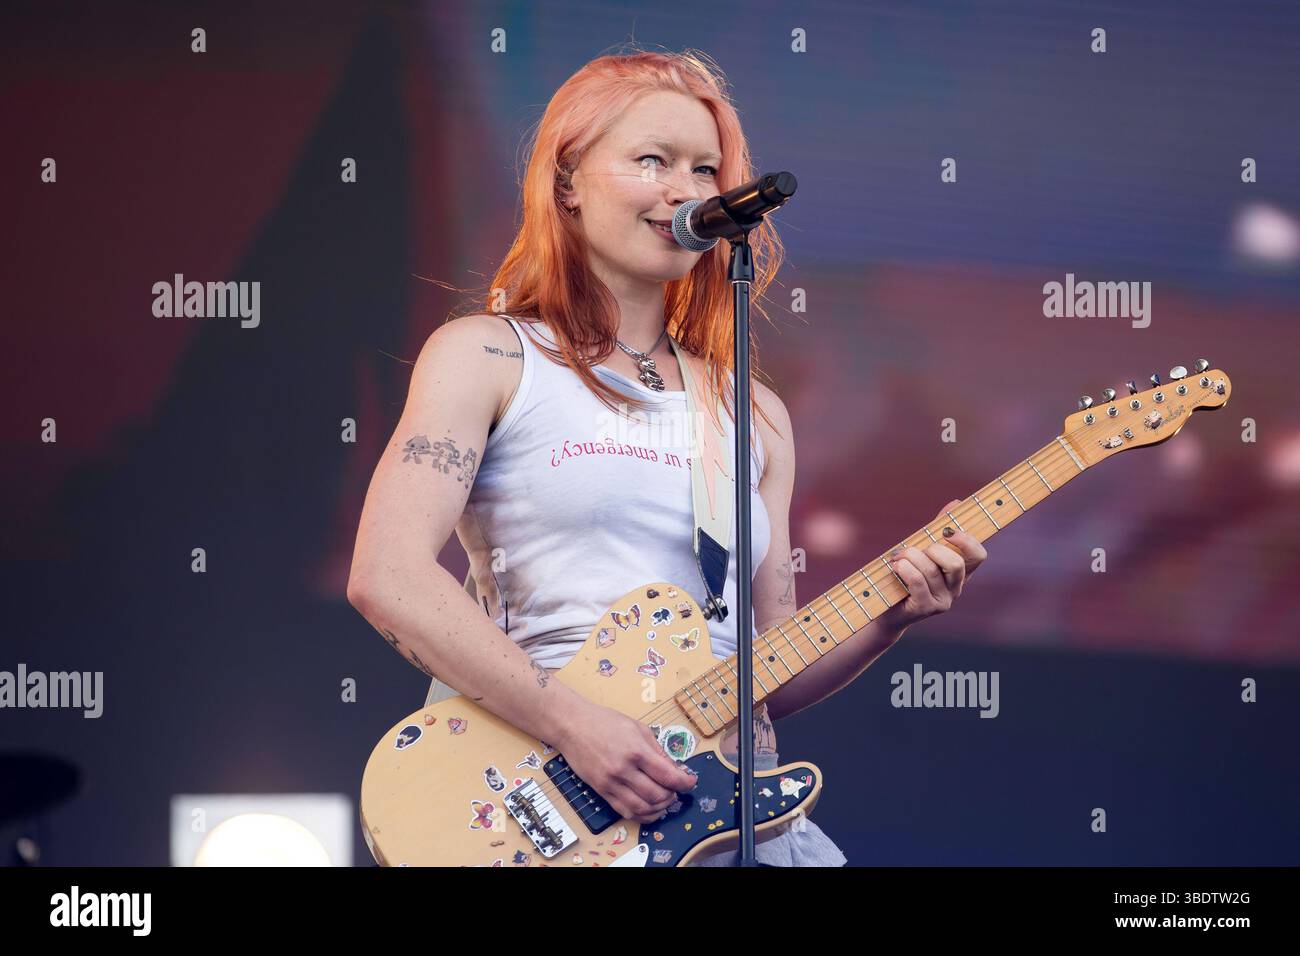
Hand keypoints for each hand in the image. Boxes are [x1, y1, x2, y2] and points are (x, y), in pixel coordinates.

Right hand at [552, 698, 697, 823]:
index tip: (690, 781)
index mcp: (636, 751)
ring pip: (643, 808)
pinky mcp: (601, 791)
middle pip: (658, 795)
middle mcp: (624, 770)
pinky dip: (642, 815)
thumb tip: (674, 769)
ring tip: (665, 800)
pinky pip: (625, 811)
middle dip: (673, 795)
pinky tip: (649, 808)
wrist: (572, 726)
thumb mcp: (638, 728)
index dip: (685, 782)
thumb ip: (657, 750)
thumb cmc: (604, 722)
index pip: (668, 776)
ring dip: (659, 808)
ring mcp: (611, 783)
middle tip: (676, 789)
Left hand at [880, 499, 987, 631]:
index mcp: (961, 572)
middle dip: (933, 550)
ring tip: (897, 557)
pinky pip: (918, 581)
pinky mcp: (926, 608)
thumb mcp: (922, 550)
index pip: (978, 555)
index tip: (947, 531)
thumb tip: (956, 503)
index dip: (967, 541)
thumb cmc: (906, 575)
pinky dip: (904, 569)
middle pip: (956, 563)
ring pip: (931, 570)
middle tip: (916, 549)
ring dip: (910, 557)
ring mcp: (943, 601)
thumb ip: (938, 529)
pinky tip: (895, 566)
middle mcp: (956, 588)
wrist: (887, 609)